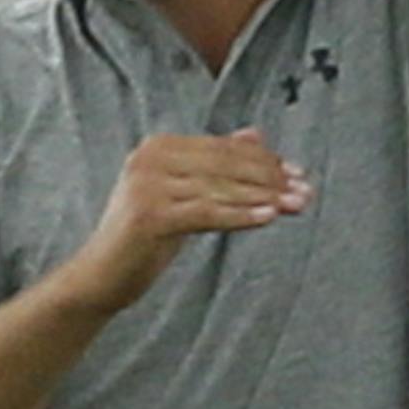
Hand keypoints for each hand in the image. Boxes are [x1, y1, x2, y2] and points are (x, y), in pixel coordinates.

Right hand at [61, 129, 311, 315]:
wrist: (101, 274)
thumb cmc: (145, 235)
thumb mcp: (183, 193)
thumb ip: (215, 164)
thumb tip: (255, 134)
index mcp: (157, 147)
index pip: (222, 148)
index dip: (264, 160)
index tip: (299, 174)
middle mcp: (148, 158)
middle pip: (224, 165)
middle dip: (270, 179)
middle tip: (306, 192)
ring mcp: (146, 185)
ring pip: (219, 189)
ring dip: (264, 198)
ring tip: (297, 205)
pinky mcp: (149, 215)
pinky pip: (206, 213)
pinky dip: (240, 215)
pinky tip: (269, 218)